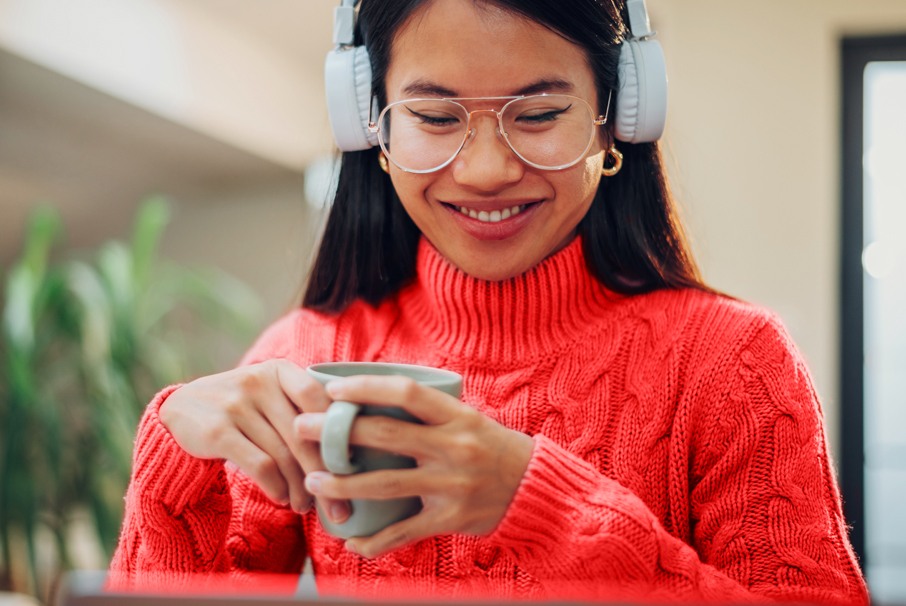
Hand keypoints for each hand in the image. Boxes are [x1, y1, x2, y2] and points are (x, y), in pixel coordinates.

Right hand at [159, 359, 344, 515]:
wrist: (180, 410)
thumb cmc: (244, 409)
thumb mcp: (270, 394)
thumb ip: (303, 410)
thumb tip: (351, 453)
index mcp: (279, 370)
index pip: (318, 397)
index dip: (337, 431)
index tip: (352, 464)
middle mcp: (258, 381)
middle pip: (304, 434)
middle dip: (325, 474)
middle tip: (339, 507)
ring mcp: (236, 404)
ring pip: (284, 454)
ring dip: (300, 488)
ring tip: (305, 506)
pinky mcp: (218, 431)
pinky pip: (261, 465)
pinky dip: (276, 486)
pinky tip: (282, 498)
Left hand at [295, 375, 534, 557]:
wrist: (533, 486)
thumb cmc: (492, 446)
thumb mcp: (467, 417)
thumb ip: (427, 411)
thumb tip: (373, 397)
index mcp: (456, 416)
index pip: (406, 393)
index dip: (366, 388)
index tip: (332, 390)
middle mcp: (453, 447)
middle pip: (385, 436)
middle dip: (337, 432)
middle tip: (302, 427)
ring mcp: (450, 484)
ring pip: (385, 484)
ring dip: (343, 483)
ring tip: (313, 480)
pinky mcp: (450, 518)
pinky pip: (404, 532)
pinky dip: (374, 541)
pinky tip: (351, 541)